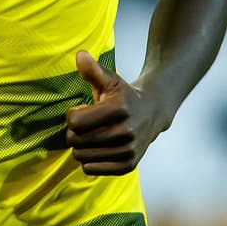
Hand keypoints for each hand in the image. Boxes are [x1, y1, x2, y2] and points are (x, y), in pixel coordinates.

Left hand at [66, 50, 171, 175]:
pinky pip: (92, 170)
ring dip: (80, 147)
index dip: (72, 114)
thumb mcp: (110, 79)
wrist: (153, 111)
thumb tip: (80, 55)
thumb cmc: (124, 94)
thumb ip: (92, 68)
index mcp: (119, 108)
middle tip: (84, 124)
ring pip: (82, 157)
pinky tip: (96, 148)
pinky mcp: (128, 165)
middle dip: (73, 131)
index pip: (75, 121)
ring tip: (91, 135)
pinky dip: (89, 161)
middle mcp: (126, 132)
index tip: (82, 109)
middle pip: (77, 140)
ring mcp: (128, 150)